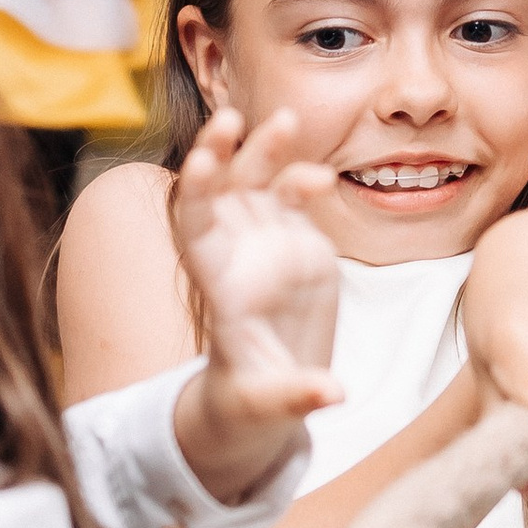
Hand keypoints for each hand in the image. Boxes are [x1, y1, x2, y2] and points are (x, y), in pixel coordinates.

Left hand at [172, 108, 341, 499]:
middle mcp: (235, 254)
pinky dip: (303, 181)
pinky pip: (294, 199)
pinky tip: (324, 178)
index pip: (194, 230)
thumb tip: (332, 396)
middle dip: (220, 153)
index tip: (195, 163)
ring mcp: (265, 242)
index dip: (195, 196)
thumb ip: (295, 397)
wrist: (267, 389)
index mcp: (217, 287)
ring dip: (265, 150)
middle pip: (219, 191)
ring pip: (256, 182)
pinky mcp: (295, 241)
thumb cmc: (251, 403)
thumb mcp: (266, 408)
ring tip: (287, 119)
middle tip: (229, 120)